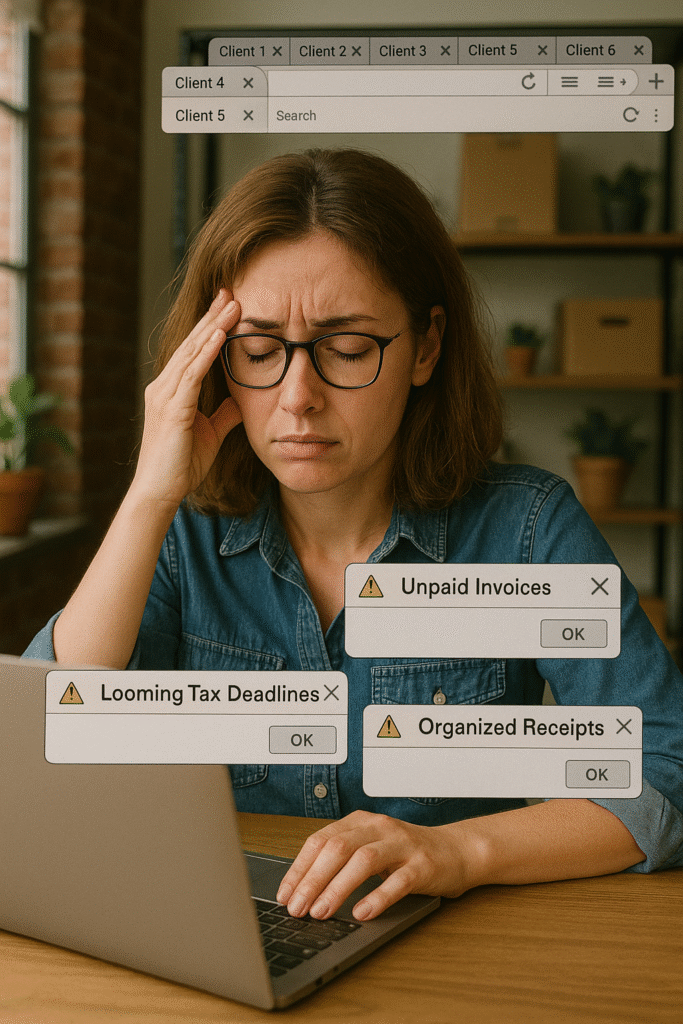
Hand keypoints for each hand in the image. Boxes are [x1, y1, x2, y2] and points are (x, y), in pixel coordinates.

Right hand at [132, 289, 241, 508]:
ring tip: (232, 305)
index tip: (229, 305)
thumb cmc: (181, 465)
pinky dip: (206, 354)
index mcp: (172, 390)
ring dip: (213, 327)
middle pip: (192, 343)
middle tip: (230, 291)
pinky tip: (219, 336)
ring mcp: (165, 396)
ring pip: (191, 353)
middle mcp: (164, 386)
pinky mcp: (171, 409)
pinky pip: (191, 375)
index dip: (211, 327)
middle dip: (212, 317)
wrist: (161, 491)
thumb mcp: (211, 433)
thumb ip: (224, 414)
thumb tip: (242, 401)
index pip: (194, 351)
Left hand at [275, 810, 471, 921]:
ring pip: (363, 861)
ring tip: (321, 912)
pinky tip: (362, 914)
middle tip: (297, 908)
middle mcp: (379, 828)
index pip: (321, 840)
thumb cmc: (406, 854)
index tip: (284, 894)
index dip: (299, 868)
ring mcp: (402, 845)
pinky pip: (398, 881)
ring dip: (338, 888)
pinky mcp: (423, 865)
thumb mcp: (370, 848)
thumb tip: (302, 890)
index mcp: (361, 821)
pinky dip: (377, 898)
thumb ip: (342, 860)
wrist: (456, 851)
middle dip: (313, 879)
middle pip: (338, 848)